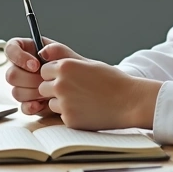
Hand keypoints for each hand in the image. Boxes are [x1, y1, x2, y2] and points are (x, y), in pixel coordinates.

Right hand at [3, 38, 85, 115]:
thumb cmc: (75, 68)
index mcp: (28, 51)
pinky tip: (42, 104)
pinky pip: (22, 107)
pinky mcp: (29, 102)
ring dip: (33, 93)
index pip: (11, 49)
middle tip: (45, 81)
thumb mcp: (68, 55)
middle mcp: (22, 69)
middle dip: (28, 79)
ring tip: (49, 92)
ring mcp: (24, 87)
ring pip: (16, 92)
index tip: (35, 65)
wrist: (83, 88)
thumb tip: (42, 53)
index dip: (18, 57)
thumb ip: (56, 49)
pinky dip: (32, 106)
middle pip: (11, 74)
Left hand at [37, 58, 161, 130]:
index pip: (44, 70)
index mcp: (65, 67)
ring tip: (84, 100)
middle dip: (54, 89)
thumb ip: (64, 56)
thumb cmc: (111, 80)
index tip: (69, 77)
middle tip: (76, 90)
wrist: (129, 102)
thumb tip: (43, 52)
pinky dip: (71, 114)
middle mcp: (61, 85)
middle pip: (43, 87)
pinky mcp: (69, 120)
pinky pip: (61, 116)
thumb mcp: (88, 63)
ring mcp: (64, 103)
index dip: (55, 74)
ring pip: (51, 103)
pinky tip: (87, 110)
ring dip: (61, 103)